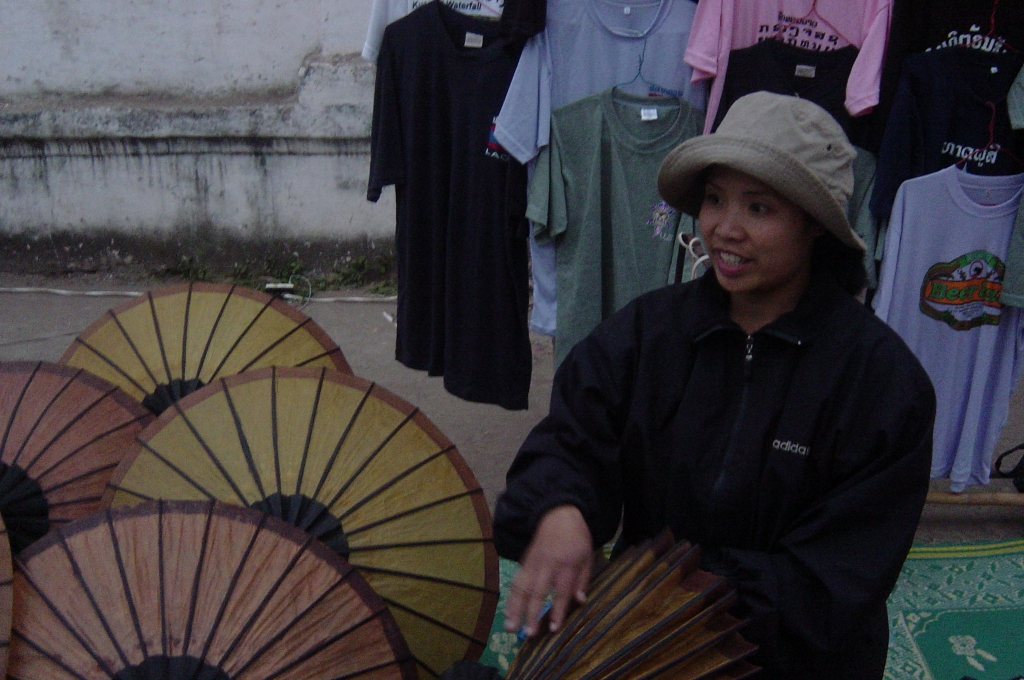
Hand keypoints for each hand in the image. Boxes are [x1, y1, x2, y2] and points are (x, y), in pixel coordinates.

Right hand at [503, 505, 592, 637]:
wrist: (558, 513)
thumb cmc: (577, 537)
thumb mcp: (588, 555)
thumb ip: (584, 579)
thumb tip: (580, 601)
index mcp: (567, 563)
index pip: (561, 591)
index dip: (557, 611)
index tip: (552, 628)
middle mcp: (547, 564)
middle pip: (537, 592)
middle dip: (531, 614)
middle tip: (528, 634)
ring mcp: (533, 562)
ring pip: (521, 587)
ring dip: (514, 608)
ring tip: (510, 627)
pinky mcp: (525, 561)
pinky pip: (516, 581)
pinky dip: (510, 597)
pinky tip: (507, 612)